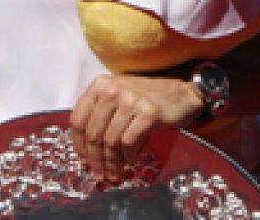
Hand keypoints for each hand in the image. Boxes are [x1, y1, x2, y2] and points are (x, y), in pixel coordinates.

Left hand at [68, 74, 203, 183]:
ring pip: (111, 140)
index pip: (78, 120)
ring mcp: (130, 100)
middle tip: (99, 175)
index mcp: (99, 85)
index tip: (84, 161)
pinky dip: (128, 156)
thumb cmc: (146, 99)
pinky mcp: (149, 112)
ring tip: (114, 174)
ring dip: (112, 163)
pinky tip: (130, 161)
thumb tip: (87, 152)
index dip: (79, 145)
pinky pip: (129, 141)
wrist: (181, 94)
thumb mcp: (117, 98)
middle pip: (93, 133)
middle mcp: (111, 90)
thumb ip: (100, 117)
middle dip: (95, 159)